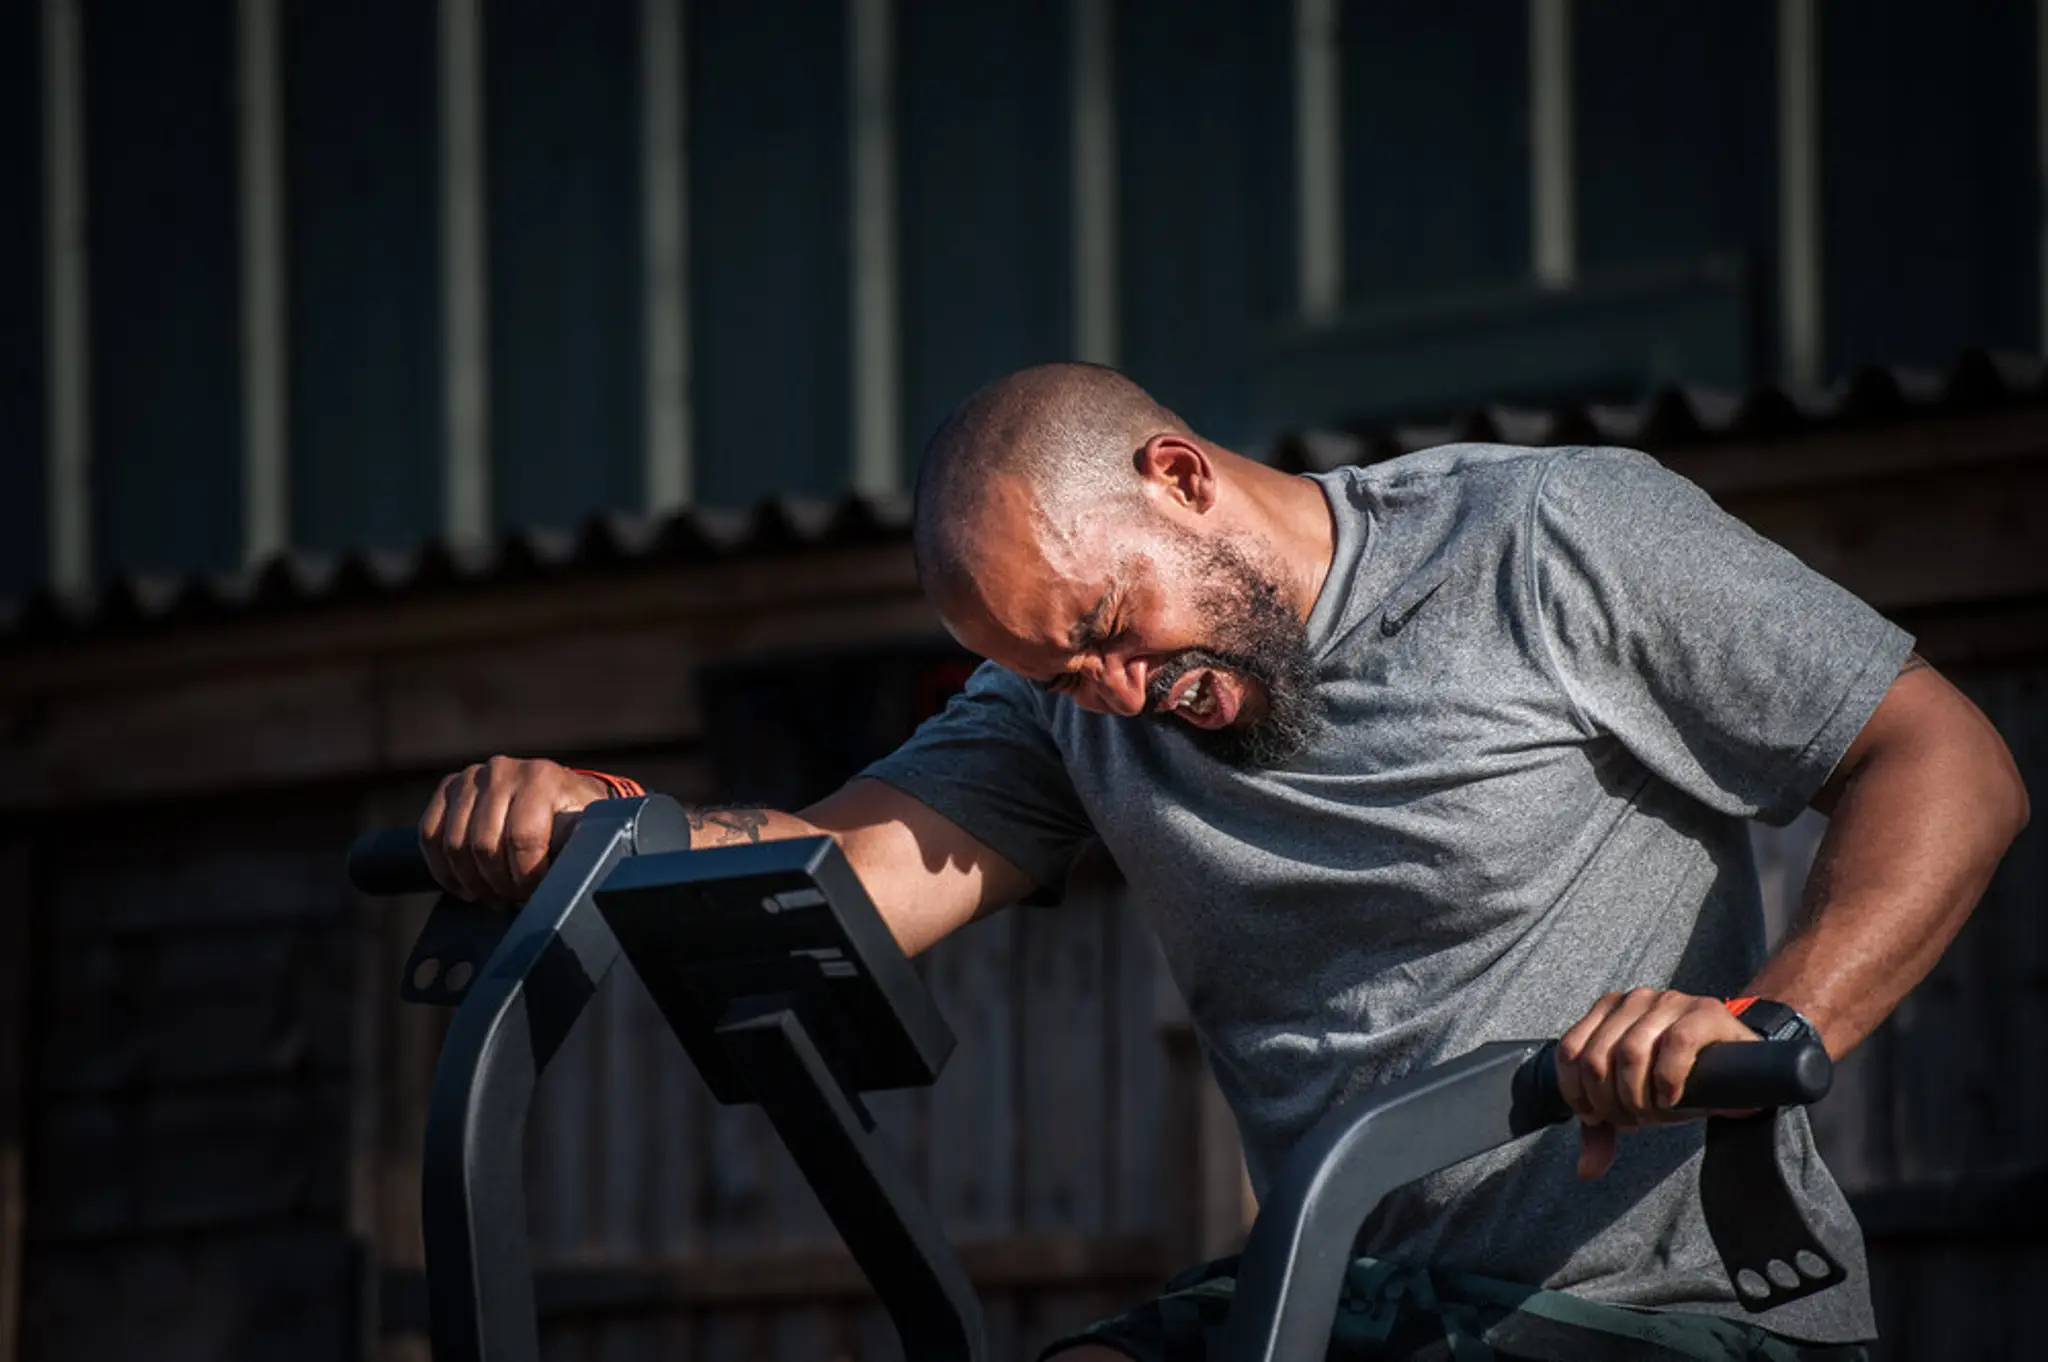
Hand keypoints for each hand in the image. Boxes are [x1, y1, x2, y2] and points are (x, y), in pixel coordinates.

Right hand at [419, 756, 609, 905]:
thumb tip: (570, 870)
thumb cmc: (573, 817)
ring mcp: (471, 777)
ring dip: (471, 881)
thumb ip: (576, 842)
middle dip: (498, 883)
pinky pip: (429, 834)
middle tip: (511, 899)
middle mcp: (502, 770)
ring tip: (491, 895)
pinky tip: (462, 885)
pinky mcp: (448, 787)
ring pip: (454, 844)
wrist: (557, 793)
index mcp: (541, 777)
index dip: (525, 876)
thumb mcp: (586, 826)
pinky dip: (442, 867)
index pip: (522, 838)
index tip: (532, 893)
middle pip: (484, 845)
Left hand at [1552, 987, 1758, 1179]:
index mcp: (1608, 1011)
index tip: (1597, 1117)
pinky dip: (1669, 1079)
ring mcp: (1670, 1002)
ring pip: (1631, 1052)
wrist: (1738, 1070)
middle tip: (1634, 1119)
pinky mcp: (1706, 1012)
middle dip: (1611, 1101)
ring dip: (1639, 1096)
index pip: (1570, 1051)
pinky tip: (1673, 1098)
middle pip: (1597, 1058)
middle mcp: (1635, 1000)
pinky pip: (1677, 1044)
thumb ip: (1603, 1129)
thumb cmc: (1678, 1081)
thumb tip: (1586, 1170)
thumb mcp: (1633, 1102)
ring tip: (1655, 1112)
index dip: (1577, 1093)